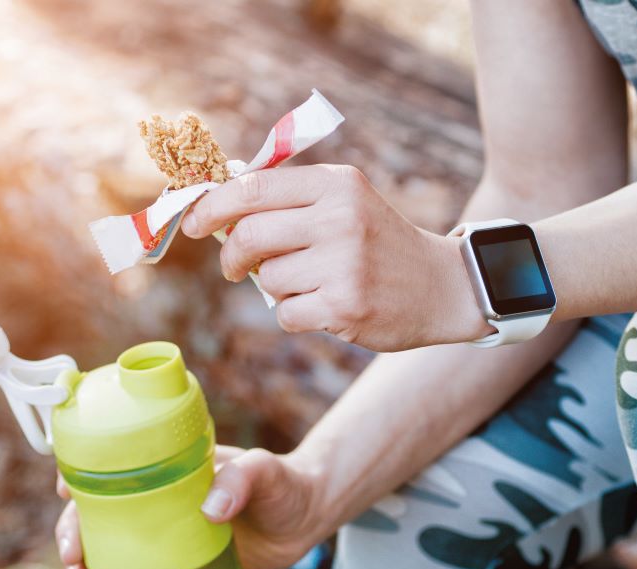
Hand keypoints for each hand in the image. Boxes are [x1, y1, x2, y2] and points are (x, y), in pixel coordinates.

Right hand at [54, 447, 329, 568]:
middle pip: (98, 514)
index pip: (112, 465)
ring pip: (108, 549)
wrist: (306, 520)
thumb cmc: (284, 484)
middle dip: (73, 535)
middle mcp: (157, 499)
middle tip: (72, 559)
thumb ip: (242, 480)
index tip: (66, 491)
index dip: (81, 475)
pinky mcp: (177, 565)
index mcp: (167, 468)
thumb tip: (210, 509)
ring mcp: (164, 534)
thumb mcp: (264, 472)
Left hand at [180, 164, 493, 350]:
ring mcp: (344, 264)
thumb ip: (288, 199)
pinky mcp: (345, 306)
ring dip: (277, 289)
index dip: (212, 206)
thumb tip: (216, 204)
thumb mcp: (345, 203)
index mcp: (335, 185)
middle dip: (231, 257)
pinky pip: (285, 314)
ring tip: (312, 285)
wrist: (442, 287)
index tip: (193, 223)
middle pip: (249, 236)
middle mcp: (340, 219)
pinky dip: (295, 315)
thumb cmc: (380, 244)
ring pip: (267, 281)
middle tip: (235, 269)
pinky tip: (325, 308)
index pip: (253, 188)